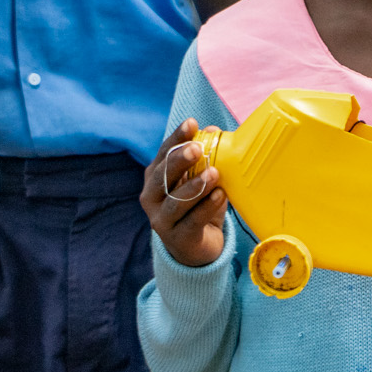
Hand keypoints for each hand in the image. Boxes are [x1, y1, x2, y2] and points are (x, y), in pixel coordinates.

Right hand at [140, 120, 228, 267]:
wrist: (197, 248)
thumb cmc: (198, 206)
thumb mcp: (202, 179)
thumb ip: (206, 156)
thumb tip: (213, 129)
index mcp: (155, 177)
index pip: (163, 153)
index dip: (176, 138)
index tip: (191, 123)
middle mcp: (152, 197)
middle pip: (162, 176)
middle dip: (179, 160)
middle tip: (197, 148)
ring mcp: (161, 220)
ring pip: (176, 201)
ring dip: (195, 186)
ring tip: (214, 173)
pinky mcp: (177, 239)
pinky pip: (191, 221)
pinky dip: (206, 207)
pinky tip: (219, 195)